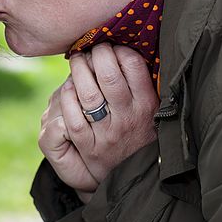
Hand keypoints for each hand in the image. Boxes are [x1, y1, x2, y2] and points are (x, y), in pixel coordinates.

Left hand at [38, 44, 159, 201]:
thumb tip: (128, 47)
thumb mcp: (154, 109)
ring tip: (76, 60)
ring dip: (78, 70)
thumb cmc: (142, 132)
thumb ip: (144, 83)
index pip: (133, 65)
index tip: (112, 46)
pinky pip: (73, 117)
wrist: (137, 176)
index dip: (119, 48)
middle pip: (109, 75)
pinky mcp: (89, 147)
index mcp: (147, 105)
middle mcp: (128, 118)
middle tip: (91, 48)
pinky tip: (68, 88)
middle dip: (96, 54)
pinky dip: (67, 97)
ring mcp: (107, 133)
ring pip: (88, 93)